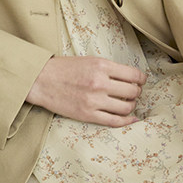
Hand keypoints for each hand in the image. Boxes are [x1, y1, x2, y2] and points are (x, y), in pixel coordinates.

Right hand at [26, 56, 146, 126]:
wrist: (41, 80)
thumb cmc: (64, 69)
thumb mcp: (89, 60)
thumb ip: (109, 68)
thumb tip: (130, 78)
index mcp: (102, 66)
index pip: (134, 74)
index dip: (141, 79)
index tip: (141, 81)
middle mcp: (100, 83)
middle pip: (133, 92)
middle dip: (137, 92)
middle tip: (133, 92)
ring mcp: (94, 100)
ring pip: (126, 107)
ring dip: (131, 106)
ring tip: (127, 103)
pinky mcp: (88, 115)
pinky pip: (114, 121)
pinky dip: (127, 121)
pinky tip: (131, 119)